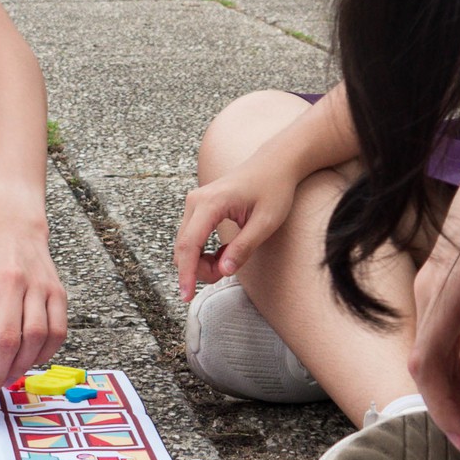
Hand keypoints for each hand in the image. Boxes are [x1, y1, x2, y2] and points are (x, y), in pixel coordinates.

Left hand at [0, 190, 68, 407]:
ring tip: (6, 379)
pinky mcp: (58, 291)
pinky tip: (29, 361)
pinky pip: (56, 333)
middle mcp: (10, 282)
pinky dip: (43, 355)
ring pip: (34, 340)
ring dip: (19, 369)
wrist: (15, 228)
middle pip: (6, 342)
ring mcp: (38, 286)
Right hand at [173, 148, 304, 298]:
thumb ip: (243, 248)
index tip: (186, 296)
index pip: (189, 246)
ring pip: (186, 244)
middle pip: (184, 248)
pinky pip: (192, 237)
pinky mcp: (199, 206)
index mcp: (210, 203)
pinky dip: (203, 252)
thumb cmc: (274, 189)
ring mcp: (195, 202)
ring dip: (201, 261)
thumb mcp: (266, 223)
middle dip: (199, 269)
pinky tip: (224, 252)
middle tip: (226, 273)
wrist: (275, 163)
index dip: (186, 274)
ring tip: (229, 260)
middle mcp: (196, 201)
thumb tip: (223, 271)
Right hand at [407, 141, 459, 459]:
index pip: (430, 365)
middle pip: (430, 371)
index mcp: (447, 289)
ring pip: (435, 361)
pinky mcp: (447, 290)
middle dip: (459, 416)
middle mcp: (431, 293)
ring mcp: (435, 291)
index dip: (447, 409)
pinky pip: (442, 345)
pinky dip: (459, 378)